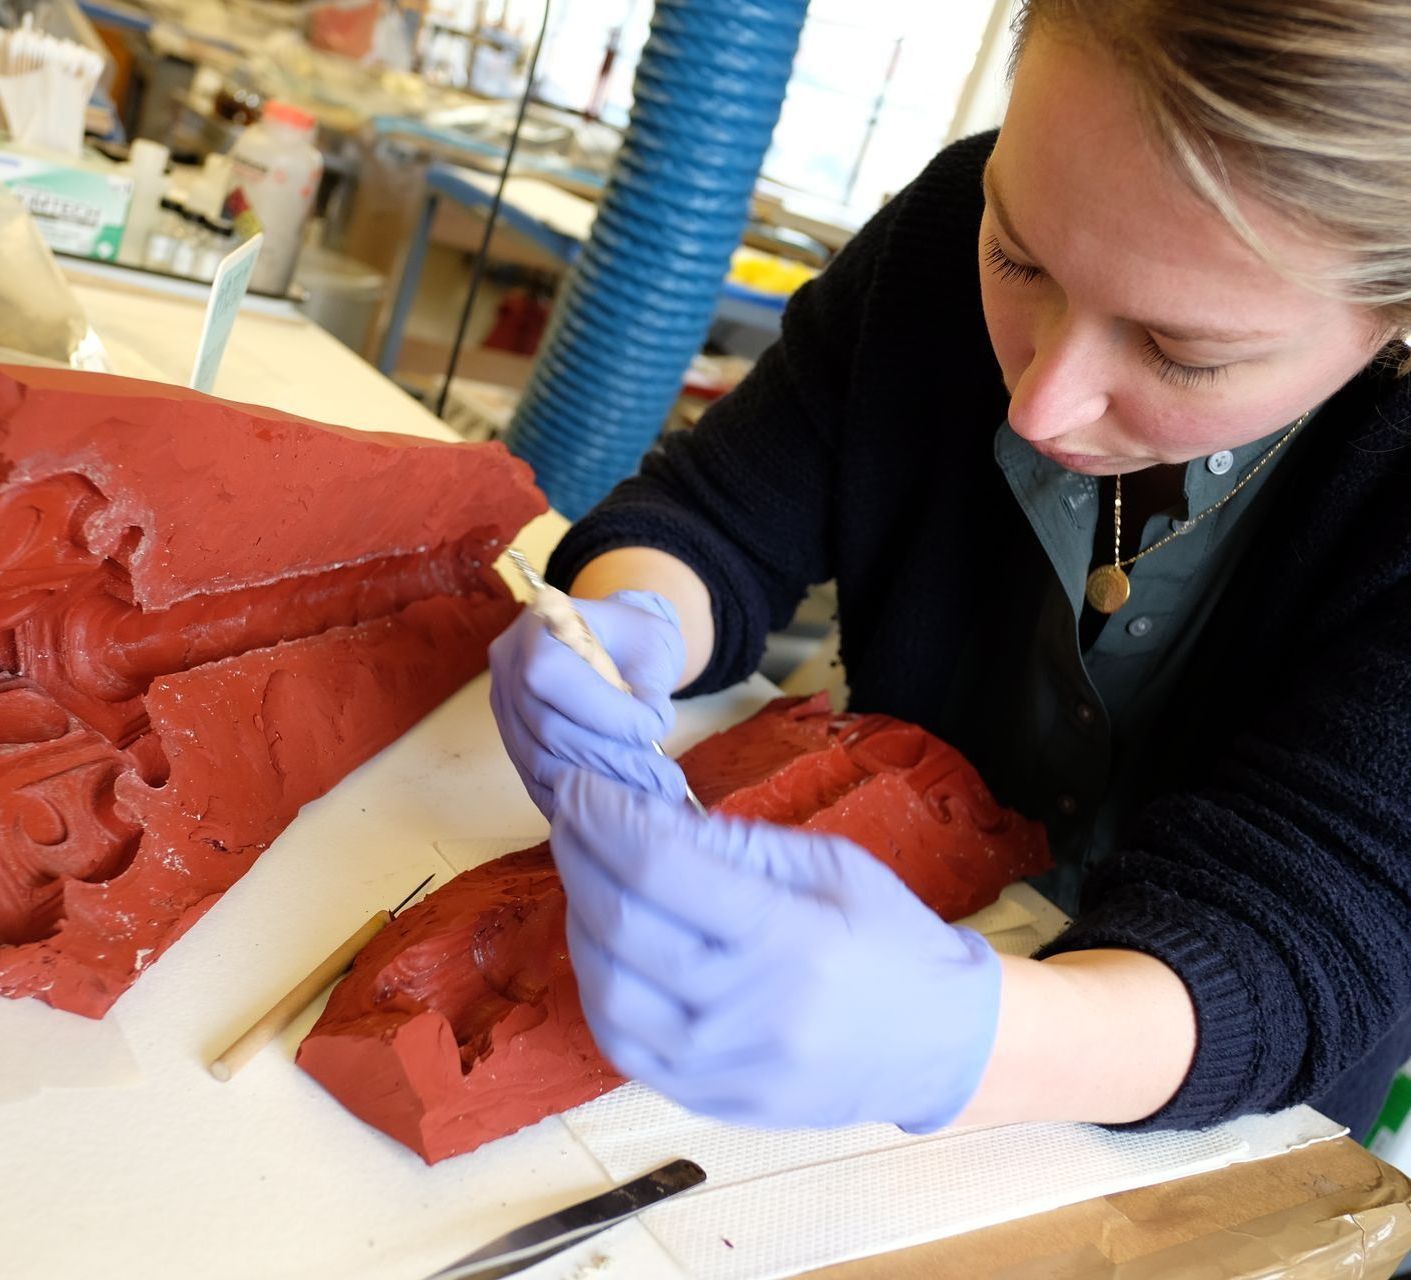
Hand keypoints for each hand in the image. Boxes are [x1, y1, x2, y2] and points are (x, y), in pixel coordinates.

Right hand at [489, 589, 686, 817]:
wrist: (612, 639)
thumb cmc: (635, 635)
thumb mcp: (655, 641)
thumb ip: (648, 687)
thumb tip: (647, 735)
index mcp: (541, 624)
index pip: (553, 678)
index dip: (604, 713)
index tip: (655, 728)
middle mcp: (510, 663)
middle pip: (548, 728)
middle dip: (611, 760)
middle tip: (664, 782)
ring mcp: (503, 703)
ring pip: (540, 761)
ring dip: (598, 786)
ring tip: (648, 797)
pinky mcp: (511, 736)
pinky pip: (534, 777)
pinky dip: (575, 796)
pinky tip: (614, 806)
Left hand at [550, 768, 1002, 1130]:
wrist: (936, 1042)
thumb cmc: (889, 938)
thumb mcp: (831, 865)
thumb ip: (737, 843)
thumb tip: (646, 814)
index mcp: (789, 936)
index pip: (660, 867)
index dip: (604, 818)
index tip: (577, 784)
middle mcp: (749, 1009)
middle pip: (622, 925)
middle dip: (579, 856)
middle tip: (571, 817)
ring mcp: (725, 1067)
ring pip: (607, 991)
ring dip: (578, 921)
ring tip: (586, 877)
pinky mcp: (710, 1101)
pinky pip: (623, 1045)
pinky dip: (598, 988)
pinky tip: (604, 945)